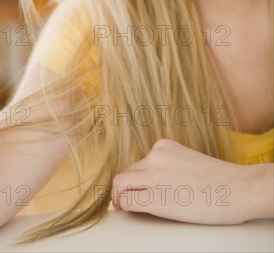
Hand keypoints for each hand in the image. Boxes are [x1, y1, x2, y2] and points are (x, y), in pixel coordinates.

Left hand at [112, 138, 255, 224]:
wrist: (239, 188)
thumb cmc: (220, 182)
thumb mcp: (187, 162)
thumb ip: (169, 166)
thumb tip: (154, 182)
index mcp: (163, 146)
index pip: (137, 164)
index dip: (134, 180)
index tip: (136, 191)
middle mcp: (156, 156)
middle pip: (127, 173)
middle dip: (126, 189)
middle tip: (129, 203)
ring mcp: (154, 175)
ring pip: (120, 185)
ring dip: (120, 198)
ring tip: (127, 208)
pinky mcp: (156, 197)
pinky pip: (127, 201)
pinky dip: (124, 207)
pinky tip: (130, 212)